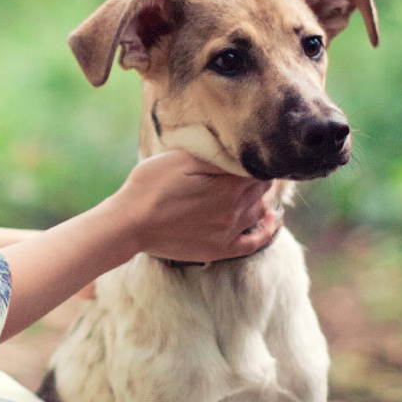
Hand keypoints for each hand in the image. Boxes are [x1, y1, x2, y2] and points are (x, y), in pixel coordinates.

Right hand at [110, 151, 281, 264]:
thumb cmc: (150, 186)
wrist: (130, 224)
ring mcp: (229, 232)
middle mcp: (235, 210)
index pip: (259, 168)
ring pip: (261, 211)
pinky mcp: (220, 249)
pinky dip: (268, 230)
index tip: (251, 151)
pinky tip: (271, 219)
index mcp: (228, 186)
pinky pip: (255, 242)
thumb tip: (241, 151)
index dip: (257, 158)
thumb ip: (215, 155)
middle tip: (253, 165)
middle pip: (262, 188)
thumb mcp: (180, 159)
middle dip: (260, 176)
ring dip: (264, 197)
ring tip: (261, 186)